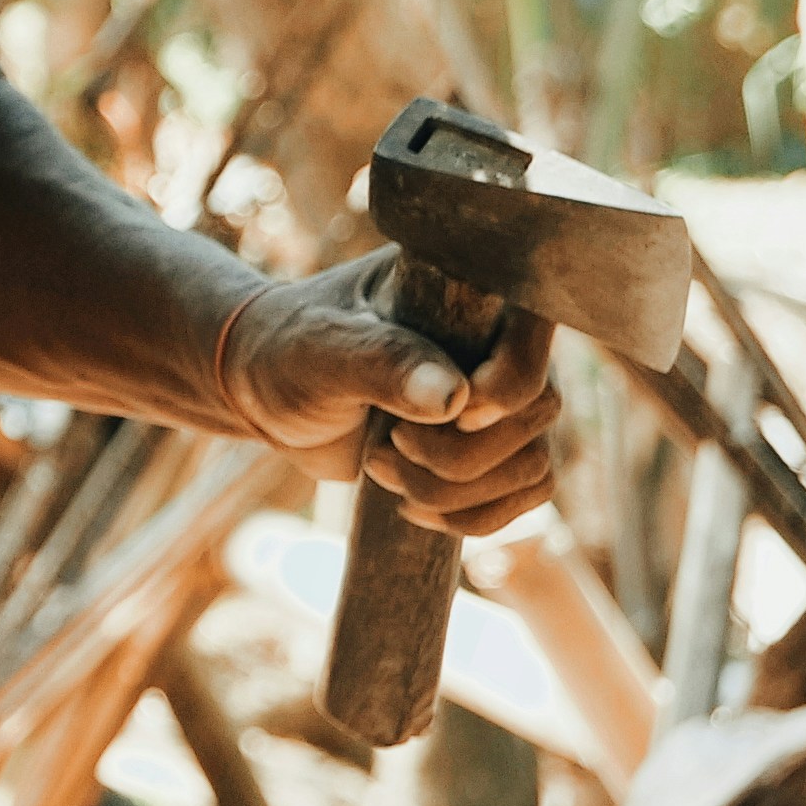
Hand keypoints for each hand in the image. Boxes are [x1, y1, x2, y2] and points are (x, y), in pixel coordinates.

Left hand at [218, 249, 562, 534]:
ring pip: (535, 463)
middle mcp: (498, 341)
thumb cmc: (289, 350)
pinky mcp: (494, 451)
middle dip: (459, 454)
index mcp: (465, 288)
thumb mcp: (321, 348)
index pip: (537, 325)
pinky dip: (473, 517)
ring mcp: (502, 400)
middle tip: (386, 447)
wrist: (266, 392)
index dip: (511, 380)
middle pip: (540, 409)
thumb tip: (456, 398)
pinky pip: (527, 494)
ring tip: (381, 470)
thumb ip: (381, 361)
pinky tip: (412, 506)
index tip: (455, 413)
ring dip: (456, 490)